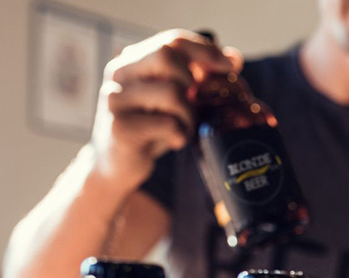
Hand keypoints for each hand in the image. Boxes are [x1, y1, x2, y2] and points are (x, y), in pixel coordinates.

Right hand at [90, 30, 240, 192]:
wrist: (116, 165)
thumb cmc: (150, 128)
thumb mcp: (173, 100)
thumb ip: (197, 78)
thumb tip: (233, 58)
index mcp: (132, 61)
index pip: (171, 40)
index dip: (205, 50)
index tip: (230, 66)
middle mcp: (119, 73)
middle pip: (166, 56)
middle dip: (193, 80)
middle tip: (197, 103)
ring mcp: (116, 99)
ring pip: (171, 92)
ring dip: (189, 114)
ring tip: (186, 128)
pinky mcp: (120, 127)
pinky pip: (167, 123)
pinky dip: (180, 134)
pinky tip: (175, 141)